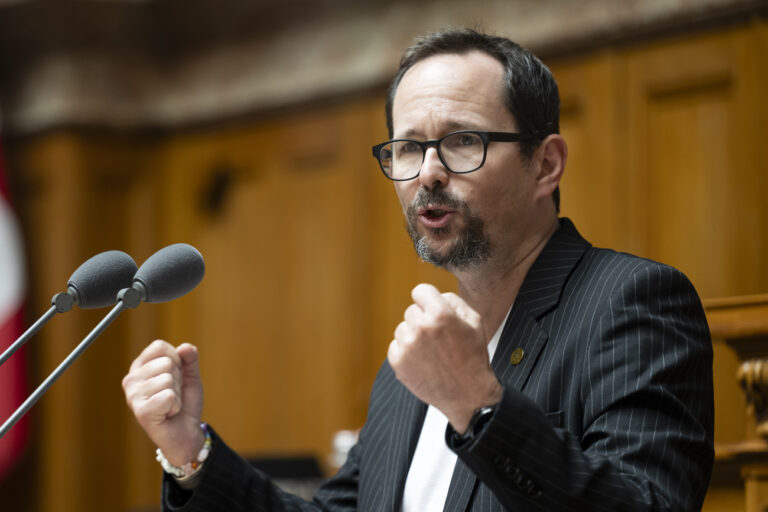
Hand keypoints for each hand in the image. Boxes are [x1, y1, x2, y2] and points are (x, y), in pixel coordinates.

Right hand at [122, 340, 204, 465]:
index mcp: (140, 367)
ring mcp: (133, 396)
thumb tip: (184, 347)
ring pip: (168, 379)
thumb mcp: (190, 376)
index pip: (159, 347)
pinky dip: (176, 405)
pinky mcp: (141, 412)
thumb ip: (189, 359)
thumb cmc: (185, 403)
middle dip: (178, 379)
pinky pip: (168, 396)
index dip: (177, 359)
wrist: (187, 433)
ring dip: (177, 394)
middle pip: (166, 362)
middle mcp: (131, 379)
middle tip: (173, 395)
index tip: (175, 376)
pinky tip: (168, 413)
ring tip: (170, 405)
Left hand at [388, 284, 501, 432]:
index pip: (420, 291)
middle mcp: (421, 327)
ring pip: (403, 328)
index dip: (428, 299)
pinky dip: (406, 351)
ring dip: (413, 335)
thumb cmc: (473, 358)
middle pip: (411, 310)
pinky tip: (423, 360)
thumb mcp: (474, 321)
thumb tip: (436, 296)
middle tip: (438, 337)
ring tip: (432, 350)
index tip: (430, 307)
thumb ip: (453, 301)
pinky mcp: (398, 362)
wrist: (468, 394)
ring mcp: (407, 345)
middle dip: (423, 319)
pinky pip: (395, 345)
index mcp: (440, 314)